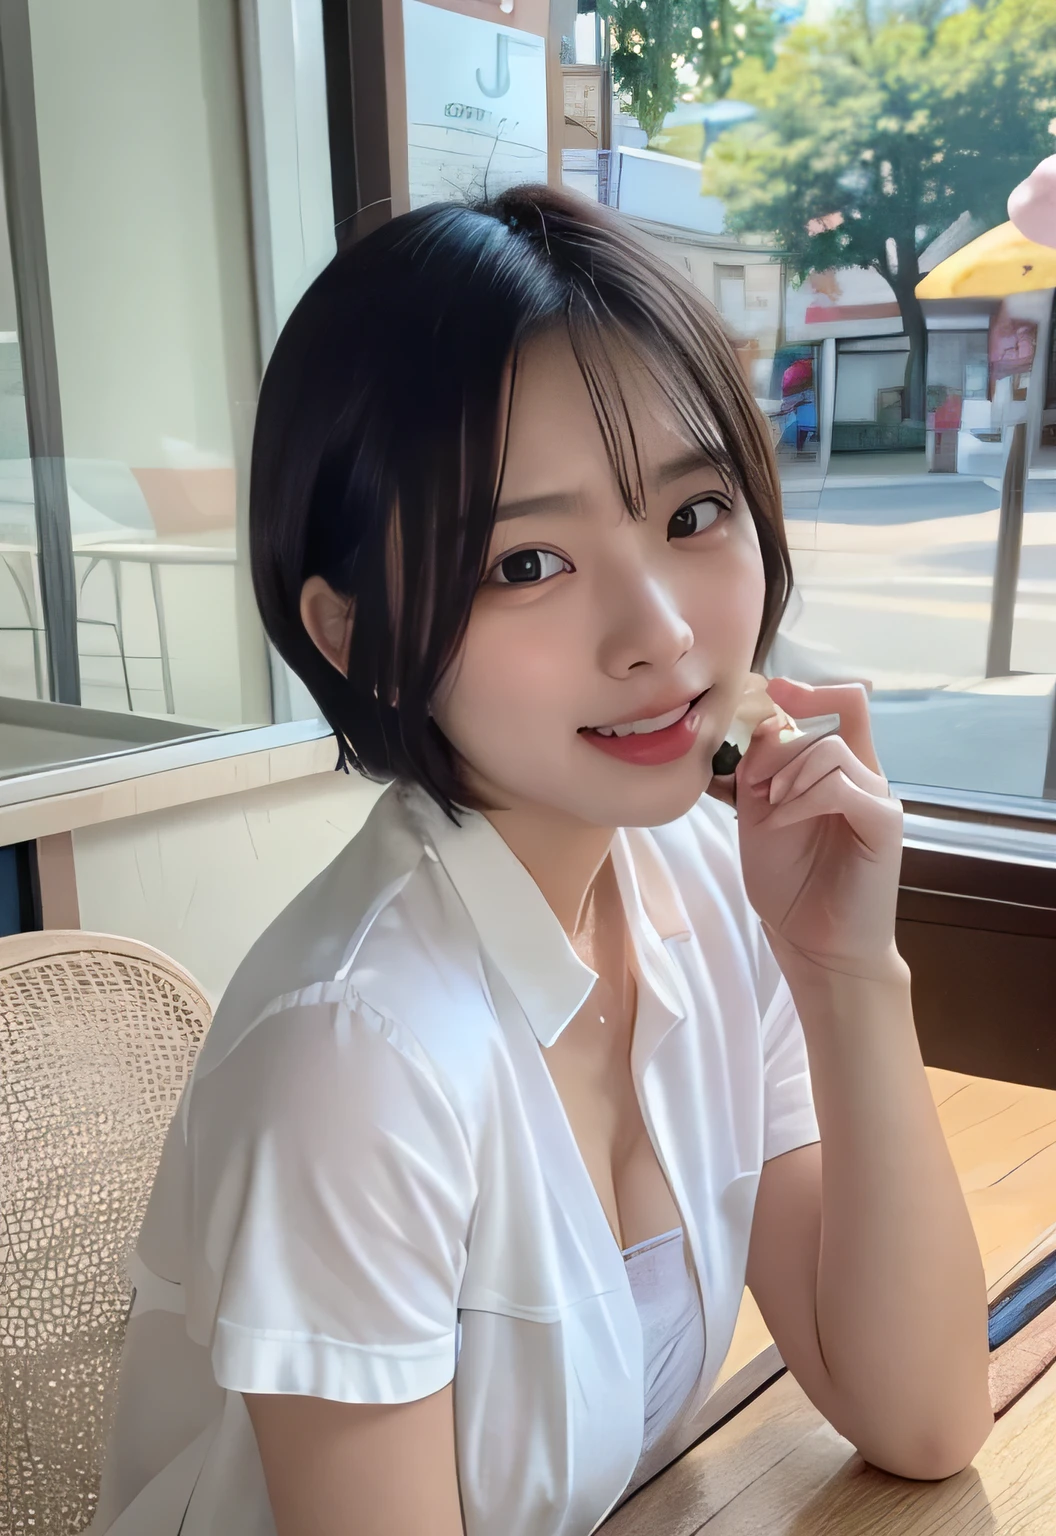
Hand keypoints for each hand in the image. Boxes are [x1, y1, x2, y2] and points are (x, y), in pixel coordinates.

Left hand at [733, 677, 903, 982]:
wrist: (813, 942)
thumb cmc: (790, 882)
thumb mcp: (759, 815)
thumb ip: (759, 769)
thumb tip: (762, 722)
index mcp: (839, 770)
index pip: (846, 704)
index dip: (811, 691)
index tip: (774, 690)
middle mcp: (865, 776)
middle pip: (825, 724)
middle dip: (775, 748)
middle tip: (753, 788)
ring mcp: (878, 798)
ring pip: (829, 751)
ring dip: (787, 775)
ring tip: (770, 811)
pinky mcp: (883, 823)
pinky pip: (839, 786)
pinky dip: (800, 800)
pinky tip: (780, 824)